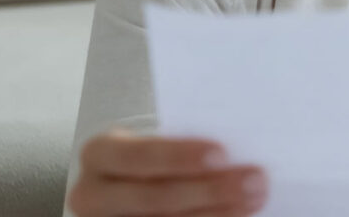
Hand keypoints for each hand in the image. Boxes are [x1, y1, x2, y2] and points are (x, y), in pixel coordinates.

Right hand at [66, 125, 268, 215]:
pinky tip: (235, 215)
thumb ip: (190, 138)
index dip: (180, 156)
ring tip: (254, 200)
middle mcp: (94, 195)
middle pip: (153, 198)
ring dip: (216, 214)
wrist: (132, 180)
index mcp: (101, 153)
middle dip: (208, 191)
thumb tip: (243, 142)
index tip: (223, 153)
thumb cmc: (157, 152)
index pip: (138, 155)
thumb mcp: (161, 139)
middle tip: (254, 181)